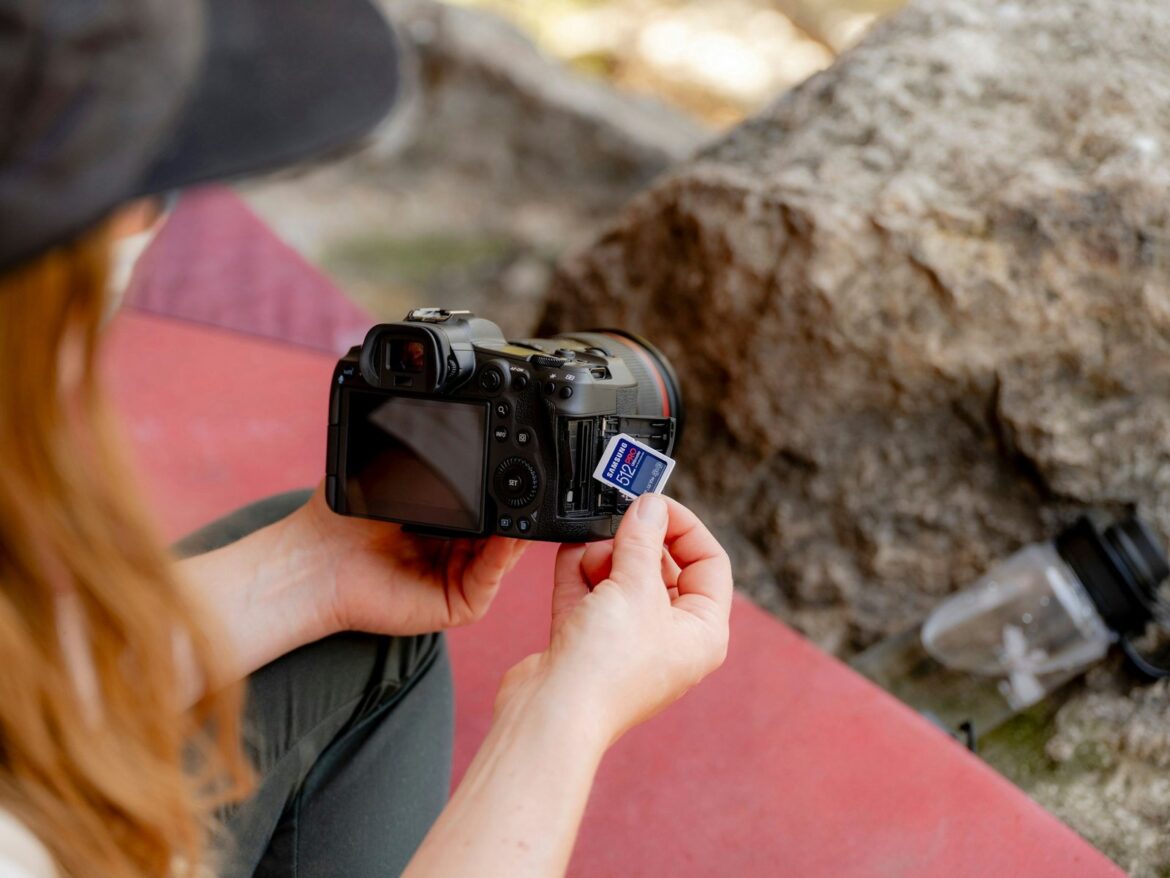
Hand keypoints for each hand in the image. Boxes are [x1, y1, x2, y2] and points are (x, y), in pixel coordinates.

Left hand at [287, 483, 527, 635]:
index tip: (518, 460)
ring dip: (518, 529)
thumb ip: (431, 460)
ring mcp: (458, 578)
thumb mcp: (394, 474)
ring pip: (504, 554)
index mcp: (445, 520)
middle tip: (530, 481)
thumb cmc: (346, 520)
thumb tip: (466, 432)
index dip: (503, 486)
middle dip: (518, 506)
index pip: (487, 503)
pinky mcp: (456, 604)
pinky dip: (503, 557)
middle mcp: (456, 550)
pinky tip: (507, 533)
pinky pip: (489, 580)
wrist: (315, 561)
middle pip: (504, 528)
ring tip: (527, 503)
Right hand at [497, 494, 731, 744]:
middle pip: (662, 569)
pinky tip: (571, 552)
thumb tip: (650, 507)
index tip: (656, 504)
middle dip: (636, 544)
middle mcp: (669, 640)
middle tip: (617, 523)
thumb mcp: (635, 587)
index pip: (709, 564)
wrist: (550, 714)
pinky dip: (580, 572)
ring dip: (604, 558)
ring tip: (590, 550)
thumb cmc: (607, 669)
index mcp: (702, 633)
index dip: (685, 527)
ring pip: (622, 579)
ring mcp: (627, 642)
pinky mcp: (588, 643)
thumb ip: (642, 540)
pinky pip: (590, 594)